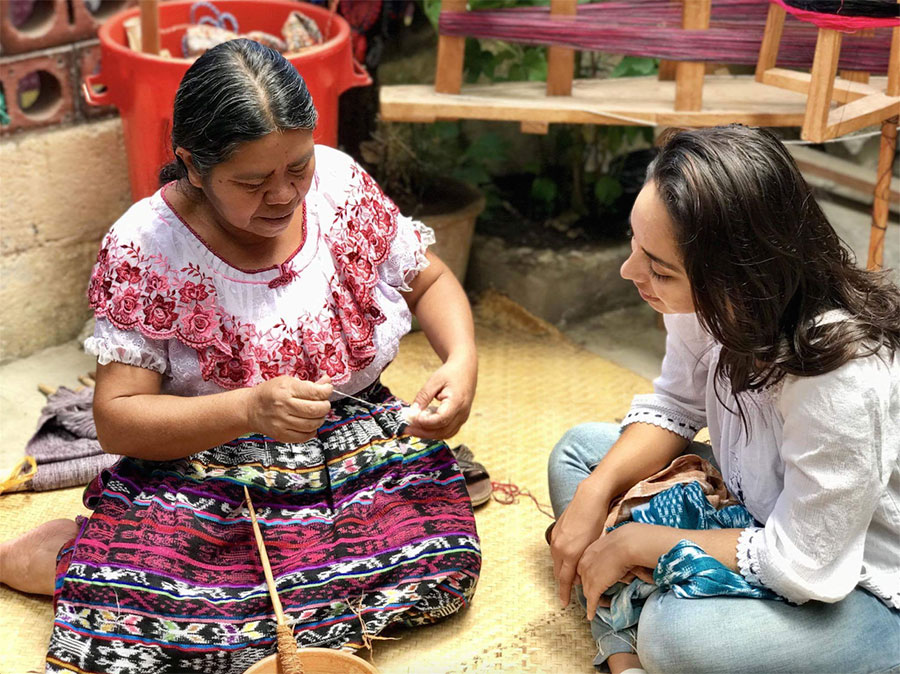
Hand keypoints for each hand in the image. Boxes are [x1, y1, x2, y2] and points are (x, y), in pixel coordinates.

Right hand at [246, 375, 331, 442]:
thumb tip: (327, 382)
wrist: (250, 409)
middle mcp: (283, 406)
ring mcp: (282, 422)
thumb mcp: (287, 381)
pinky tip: (309, 424)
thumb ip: (309, 383)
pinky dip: (312, 430)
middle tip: (324, 403)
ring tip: (317, 414)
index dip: (326, 391)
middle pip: (315, 409)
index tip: (328, 389)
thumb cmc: (270, 393)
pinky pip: (304, 436)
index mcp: (285, 389)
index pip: (314, 392)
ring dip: (320, 418)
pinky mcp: (281, 434)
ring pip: (312, 424)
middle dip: (325, 406)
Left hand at [403, 355, 475, 439]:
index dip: (426, 422)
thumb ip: (423, 396)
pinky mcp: (460, 419)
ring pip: (445, 434)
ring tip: (412, 428)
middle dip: (423, 432)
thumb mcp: (434, 380)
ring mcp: (463, 418)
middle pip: (442, 431)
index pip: (441, 419)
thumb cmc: (451, 373)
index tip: (412, 418)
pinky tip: (423, 424)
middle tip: (406, 429)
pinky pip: (448, 431)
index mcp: (457, 402)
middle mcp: (463, 413)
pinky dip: (435, 431)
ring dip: (428, 434)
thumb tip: (412, 412)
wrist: (466, 368)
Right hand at [550, 477, 611, 606]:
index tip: (564, 604)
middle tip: (570, 591)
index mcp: (570, 554)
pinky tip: (569, 556)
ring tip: (571, 574)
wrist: (590, 498)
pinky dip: (561, 557)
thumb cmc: (598, 522)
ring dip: (562, 569)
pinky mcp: (556, 531)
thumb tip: (582, 574)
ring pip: (556, 562)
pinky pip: (556, 550)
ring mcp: (556, 539)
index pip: (565, 580)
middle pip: (558, 573)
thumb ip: (586, 562)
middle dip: (564, 583)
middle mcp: (559, 548)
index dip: (564, 594)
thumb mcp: (596, 546)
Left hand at [578, 523, 652, 620]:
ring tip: (603, 603)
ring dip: (594, 600)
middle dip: (589, 589)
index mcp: (587, 553)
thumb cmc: (625, 541)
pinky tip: (591, 615)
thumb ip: (610, 554)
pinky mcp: (595, 586)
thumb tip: (617, 562)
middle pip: (583, 581)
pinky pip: (592, 601)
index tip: (595, 581)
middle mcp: (583, 564)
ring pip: (588, 592)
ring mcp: (588, 576)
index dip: (588, 577)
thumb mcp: (613, 545)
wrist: (626, 544)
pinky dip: (591, 609)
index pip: (583, 569)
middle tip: (598, 594)